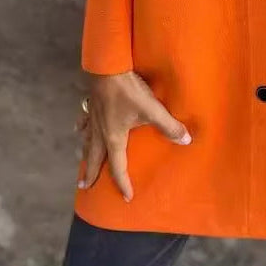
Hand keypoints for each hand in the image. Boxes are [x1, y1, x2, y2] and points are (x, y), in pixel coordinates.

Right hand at [75, 70, 191, 200]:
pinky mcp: (92, 104)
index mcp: (114, 138)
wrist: (107, 67)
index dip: (123, 183)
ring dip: (85, 153)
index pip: (118, 167)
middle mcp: (100, 132)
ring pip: (87, 141)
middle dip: (91, 173)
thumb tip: (186, 140)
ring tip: (82, 161)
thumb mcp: (152, 109)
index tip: (127, 197)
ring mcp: (93, 118)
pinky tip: (79, 128)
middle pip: (94, 158)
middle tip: (84, 187)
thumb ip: (169, 126)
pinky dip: (82, 128)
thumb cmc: (128, 91)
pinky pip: (84, 121)